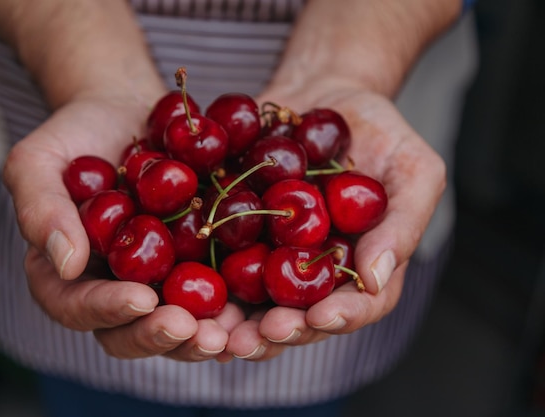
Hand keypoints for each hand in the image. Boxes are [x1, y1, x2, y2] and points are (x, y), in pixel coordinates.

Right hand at [4, 95, 244, 361]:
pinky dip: (232, 309)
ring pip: (175, 325)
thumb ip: (41, 209)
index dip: (107, 310)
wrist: (129, 111)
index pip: (77, 306)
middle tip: (190, 328)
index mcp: (66, 274)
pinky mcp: (196, 265)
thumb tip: (66, 262)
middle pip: (128, 332)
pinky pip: (213, 295)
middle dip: (159, 336)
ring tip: (228, 333)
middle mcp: (113, 287)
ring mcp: (157, 280)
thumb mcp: (40, 160)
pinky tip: (253, 310)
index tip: (141, 299)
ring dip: (200, 337)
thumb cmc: (77, 134)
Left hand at [225, 82, 445, 360]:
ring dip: (233, 320)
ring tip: (215, 329)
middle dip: (275, 332)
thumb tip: (374, 279)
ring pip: (253, 299)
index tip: (318, 317)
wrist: (325, 92)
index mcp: (361, 265)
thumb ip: (402, 224)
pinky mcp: (238, 230)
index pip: (357, 306)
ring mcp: (274, 252)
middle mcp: (315, 269)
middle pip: (298, 316)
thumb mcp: (414, 169)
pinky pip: (218, 257)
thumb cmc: (381, 130)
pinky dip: (202, 275)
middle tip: (252, 339)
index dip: (339, 317)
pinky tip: (182, 287)